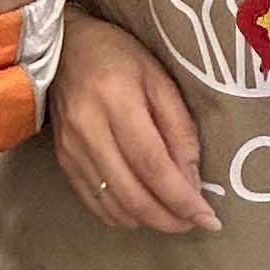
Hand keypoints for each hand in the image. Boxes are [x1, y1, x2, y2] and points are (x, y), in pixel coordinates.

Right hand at [50, 6, 218, 234]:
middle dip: (168, 218)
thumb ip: (178, 128)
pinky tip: (141, 213)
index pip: (153, 165)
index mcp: (118, 102)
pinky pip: (92, 201)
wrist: (63, 46)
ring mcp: (72, 149)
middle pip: (132, 193)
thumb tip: (193, 180)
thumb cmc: (118, 56)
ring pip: (112, 204)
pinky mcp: (63, 159)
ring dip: (147, 221)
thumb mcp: (159, 78)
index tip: (207, 218)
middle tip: (194, 223)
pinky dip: (120, 216)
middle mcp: (89, 130)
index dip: (181, 198)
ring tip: (173, 219)